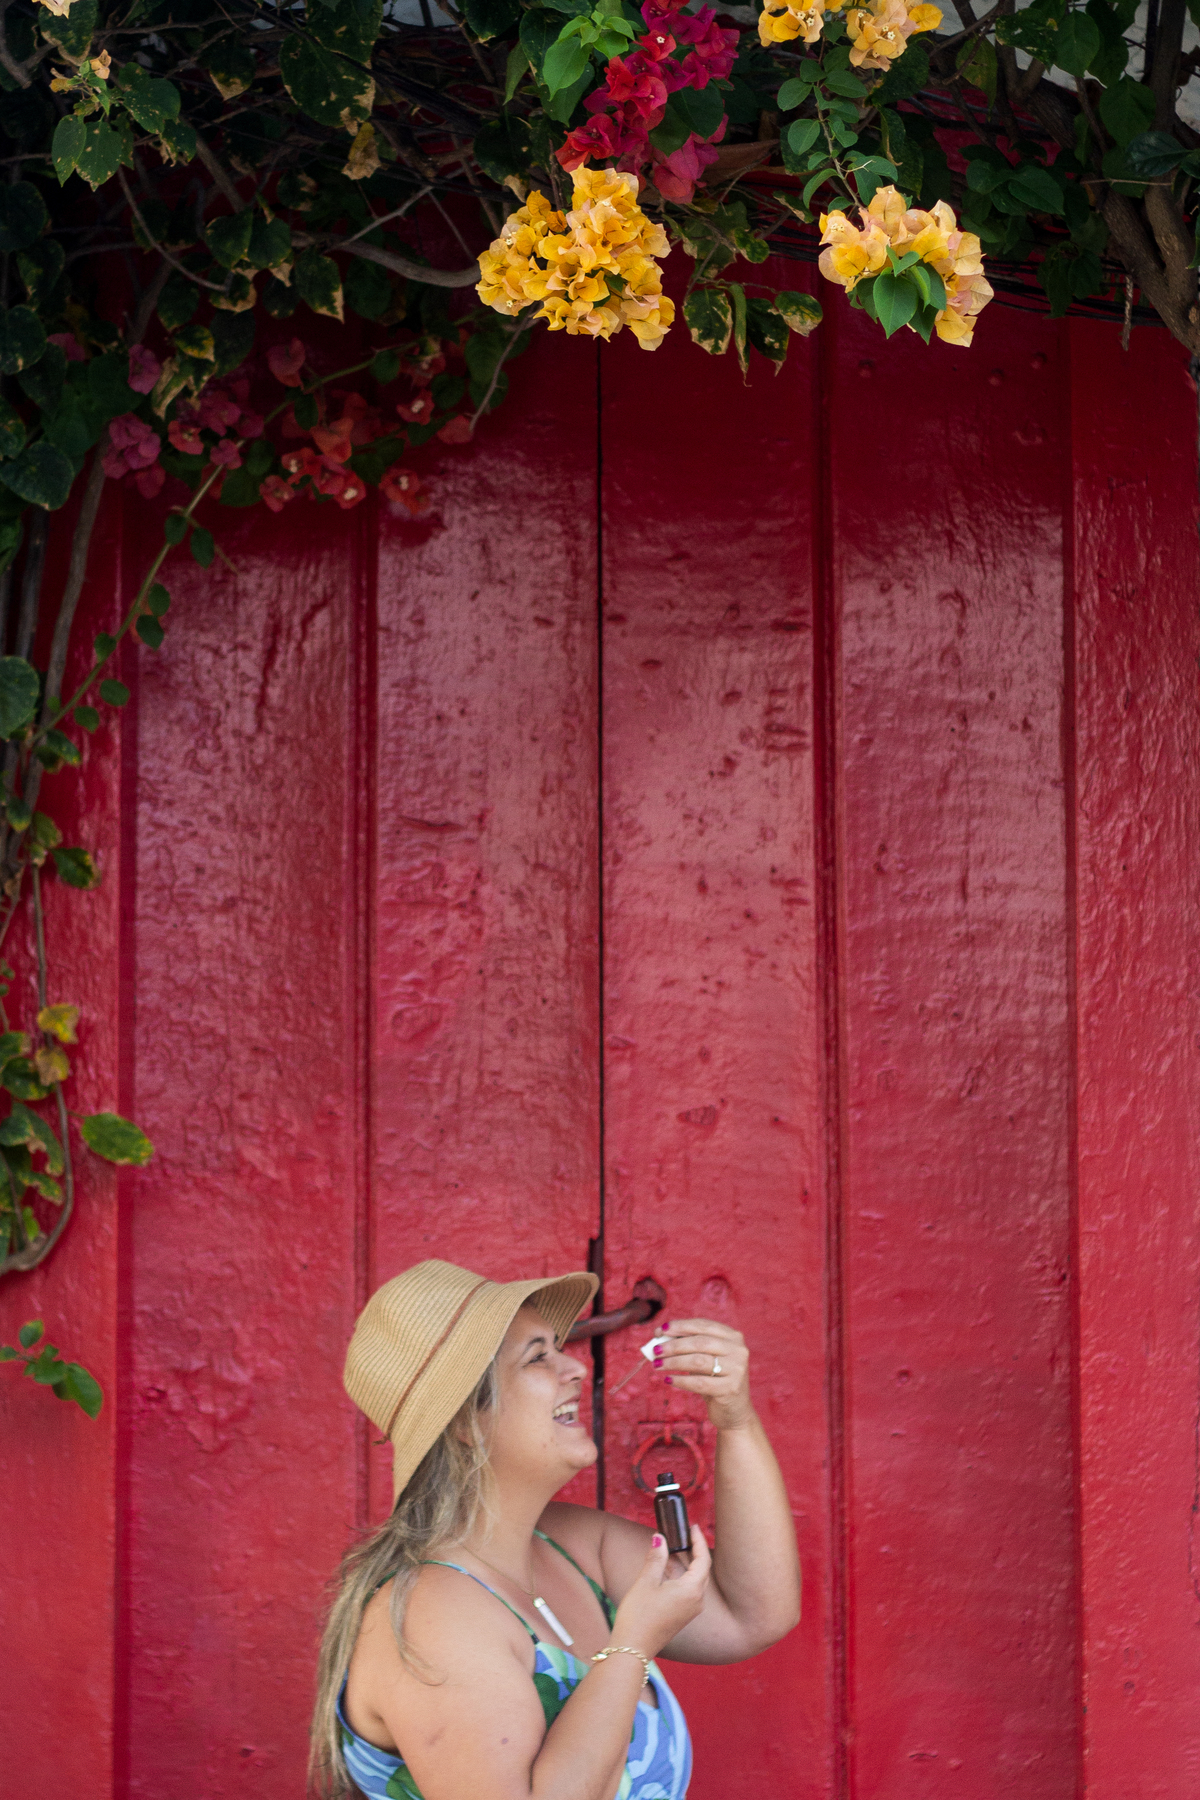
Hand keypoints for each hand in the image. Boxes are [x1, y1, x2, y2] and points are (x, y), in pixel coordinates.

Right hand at [610, 1526, 710, 1658]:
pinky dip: (682, 1577)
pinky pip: (688, 1591)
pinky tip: (667, 1570)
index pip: (703, 1560)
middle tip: (686, 1535)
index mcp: (692, 1591)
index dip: (699, 1541)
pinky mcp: (682, 1617)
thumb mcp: (646, 1582)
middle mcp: (697, 1602)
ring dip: (687, 1565)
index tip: (692, 1527)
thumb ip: (656, 1558)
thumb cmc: (639, 1615)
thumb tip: (660, 1538)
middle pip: (703, 1571)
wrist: (633, 1649)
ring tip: (673, 1549)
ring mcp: (690, 1611)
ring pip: (695, 1581)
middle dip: (695, 1551)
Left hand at [655, 1318, 751, 1429]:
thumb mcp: (703, 1358)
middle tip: (656, 1350)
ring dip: (674, 1362)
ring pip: (698, 1361)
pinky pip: (700, 1382)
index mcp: (733, 1336)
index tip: (661, 1329)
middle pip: (700, 1342)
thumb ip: (686, 1345)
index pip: (703, 1325)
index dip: (681, 1326)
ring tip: (657, 1364)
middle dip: (674, 1345)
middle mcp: (738, 1350)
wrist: (733, 1411)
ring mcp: (737, 1369)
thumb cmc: (713, 1380)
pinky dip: (681, 1380)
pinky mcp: (731, 1388)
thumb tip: (659, 1333)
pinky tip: (668, 1380)